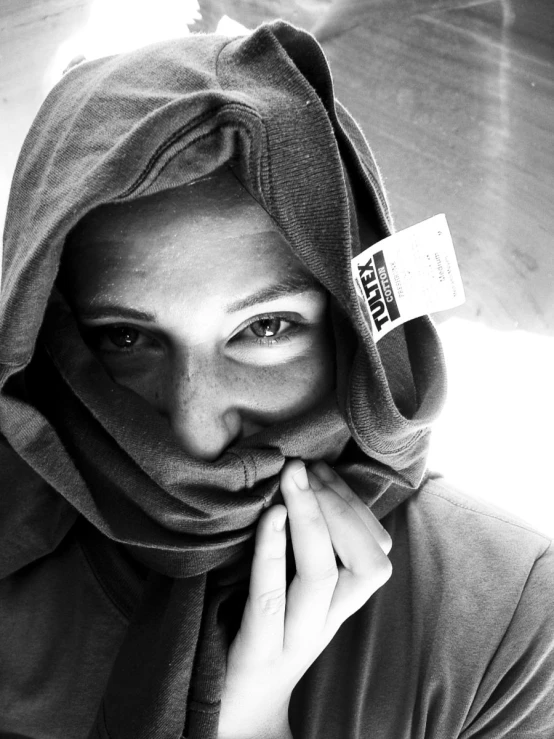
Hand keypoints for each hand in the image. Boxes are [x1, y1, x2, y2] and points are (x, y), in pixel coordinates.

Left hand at [217, 459, 392, 738]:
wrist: (239, 716)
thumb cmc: (267, 637)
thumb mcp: (300, 594)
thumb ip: (313, 550)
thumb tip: (310, 483)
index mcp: (342, 605)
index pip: (376, 554)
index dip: (355, 507)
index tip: (324, 471)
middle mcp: (328, 622)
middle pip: (364, 563)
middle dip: (338, 506)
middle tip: (306, 467)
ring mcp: (294, 639)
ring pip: (321, 576)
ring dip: (311, 519)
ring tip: (294, 478)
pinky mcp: (256, 650)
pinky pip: (271, 597)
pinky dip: (273, 552)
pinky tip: (271, 516)